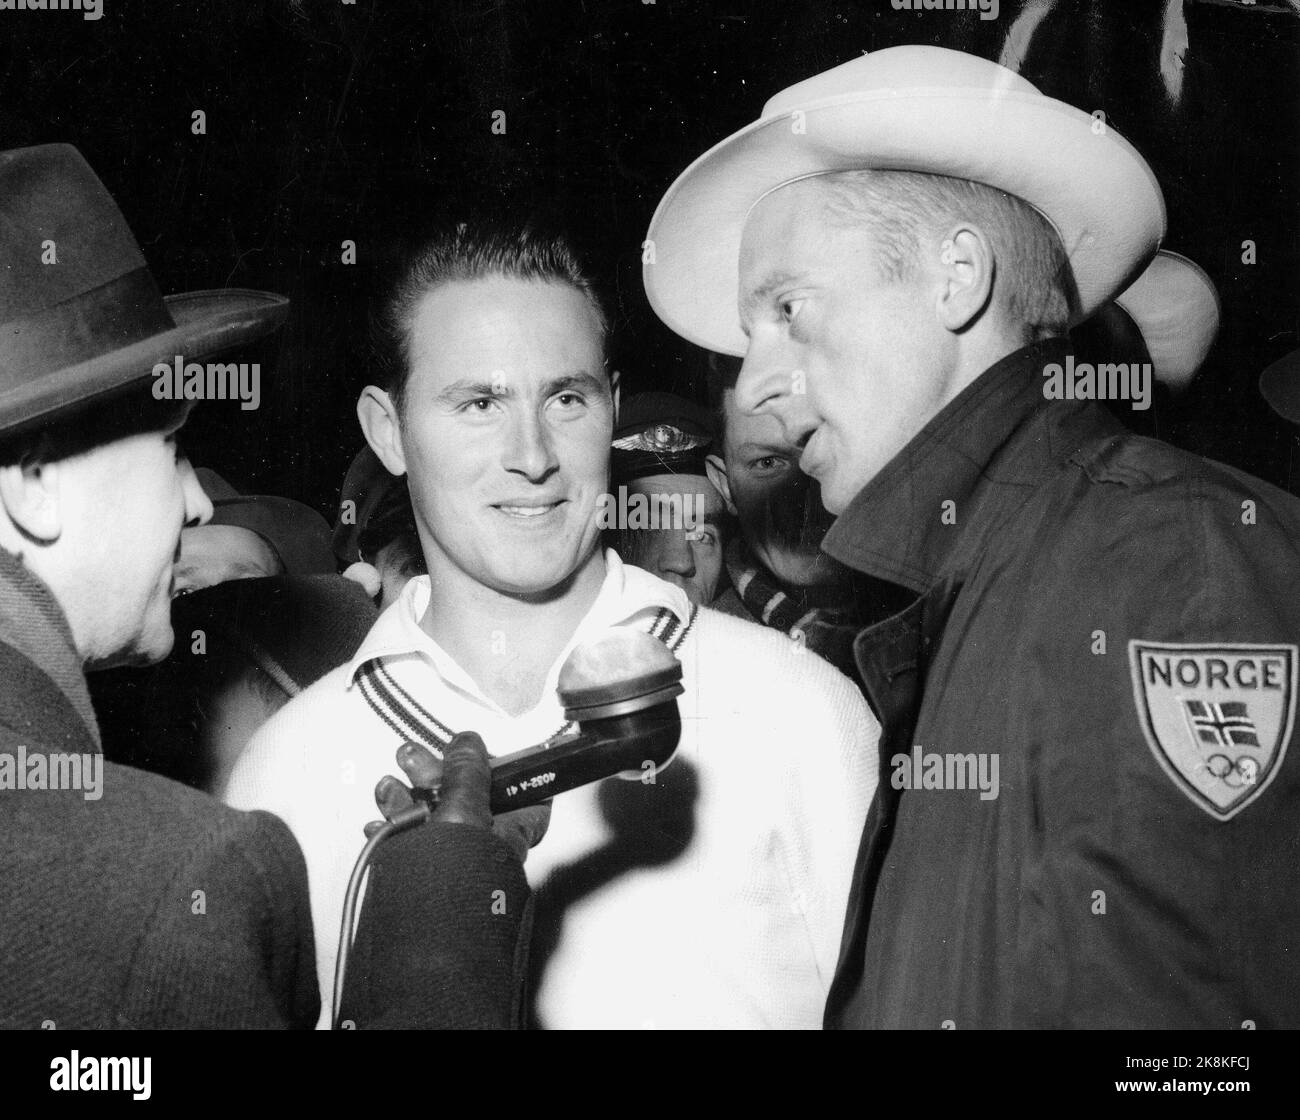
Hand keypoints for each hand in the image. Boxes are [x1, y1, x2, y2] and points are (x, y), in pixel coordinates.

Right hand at [365, 733, 550, 862]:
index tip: (482, 751)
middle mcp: (485, 844)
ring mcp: (452, 858)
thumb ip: (466, 771)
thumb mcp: (464, 808)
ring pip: (431, 814)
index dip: (504, 768)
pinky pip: (408, 840)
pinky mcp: (422, 872)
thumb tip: (468, 743)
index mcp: (510, 828)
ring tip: (388, 786)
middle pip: (465, 794)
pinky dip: (391, 827)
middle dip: (434, 772)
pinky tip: (379, 822)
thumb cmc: (456, 879)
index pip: (522, 792)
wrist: (422, 931)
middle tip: (411, 757)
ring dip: (405, 794)